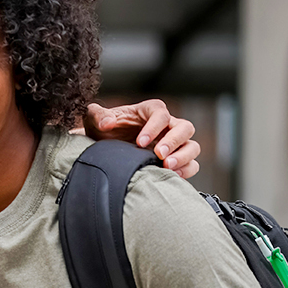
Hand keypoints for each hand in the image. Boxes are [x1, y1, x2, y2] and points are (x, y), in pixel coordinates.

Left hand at [83, 100, 201, 179]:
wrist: (105, 148)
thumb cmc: (104, 130)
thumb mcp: (95, 120)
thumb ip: (98, 116)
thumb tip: (107, 123)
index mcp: (150, 111)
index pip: (161, 114)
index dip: (154, 127)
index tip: (139, 142)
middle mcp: (167, 125)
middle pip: (184, 128)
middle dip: (174, 141)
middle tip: (159, 155)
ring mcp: (174, 143)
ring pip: (192, 146)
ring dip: (183, 156)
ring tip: (167, 166)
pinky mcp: (176, 159)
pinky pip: (191, 164)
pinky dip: (186, 170)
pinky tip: (171, 175)